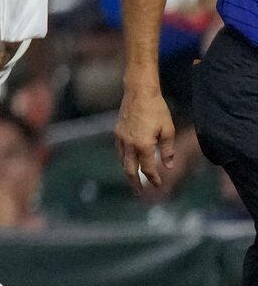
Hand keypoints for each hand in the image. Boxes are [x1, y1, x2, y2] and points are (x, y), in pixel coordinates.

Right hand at [118, 84, 178, 199]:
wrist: (139, 92)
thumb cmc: (157, 110)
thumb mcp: (168, 130)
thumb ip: (168, 150)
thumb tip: (168, 165)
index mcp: (143, 145)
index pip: (148, 168)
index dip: (154, 179)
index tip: (158, 185)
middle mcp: (129, 144)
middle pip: (129, 169)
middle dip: (134, 182)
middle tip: (138, 193)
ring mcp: (120, 138)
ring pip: (122, 161)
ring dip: (128, 171)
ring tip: (133, 179)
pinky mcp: (117, 131)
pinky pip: (119, 151)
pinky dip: (123, 159)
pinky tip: (127, 160)